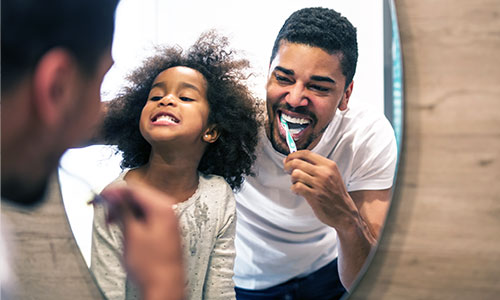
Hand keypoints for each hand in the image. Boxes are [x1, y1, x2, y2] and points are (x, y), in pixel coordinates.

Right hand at [100, 184, 184, 299]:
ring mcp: (168, 220)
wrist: (165, 287)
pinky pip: (147, 216)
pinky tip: (123, 227)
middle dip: (119, 201)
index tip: (100, 196)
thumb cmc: (151, 266)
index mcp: (162, 208)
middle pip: (139, 196)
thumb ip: (122, 211)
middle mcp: (168, 211)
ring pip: (142, 206)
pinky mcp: (165, 230)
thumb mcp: (131, 234)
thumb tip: (113, 195)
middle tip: (102, 209)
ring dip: (125, 210)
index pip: (135, 189)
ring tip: (111, 221)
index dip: (114, 192)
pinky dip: (133, 218)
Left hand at [283, 150, 358, 229]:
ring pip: (296, 174)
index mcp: (328, 165)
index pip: (306, 153)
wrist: (344, 212)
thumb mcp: (331, 175)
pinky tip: (298, 192)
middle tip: (287, 170)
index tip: (288, 159)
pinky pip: (296, 187)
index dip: (293, 155)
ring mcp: (319, 184)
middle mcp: (324, 173)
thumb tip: (293, 160)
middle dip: (288, 165)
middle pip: (297, 162)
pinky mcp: (314, 196)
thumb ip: (316, 166)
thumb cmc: (335, 193)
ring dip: (292, 179)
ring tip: (296, 183)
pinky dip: (294, 189)